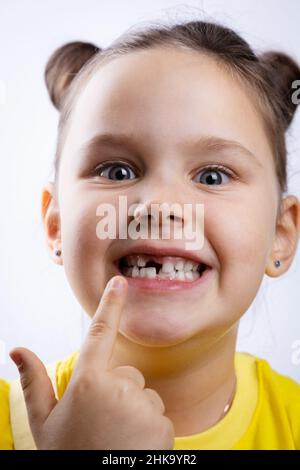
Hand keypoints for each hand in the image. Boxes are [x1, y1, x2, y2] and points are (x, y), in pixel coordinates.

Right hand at [9, 275, 174, 448]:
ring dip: (133, 410)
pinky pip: (158, 413)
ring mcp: (144, 406)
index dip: (110, 304)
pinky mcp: (165, 425)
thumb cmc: (71, 456)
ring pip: (142, 394)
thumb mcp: (45, 424)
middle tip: (101, 423)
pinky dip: (149, 427)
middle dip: (116, 391)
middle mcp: (119, 388)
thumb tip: (18, 350)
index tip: (120, 282)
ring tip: (116, 439)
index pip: (100, 333)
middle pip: (125, 373)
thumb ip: (35, 382)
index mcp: (88, 383)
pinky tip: (133, 447)